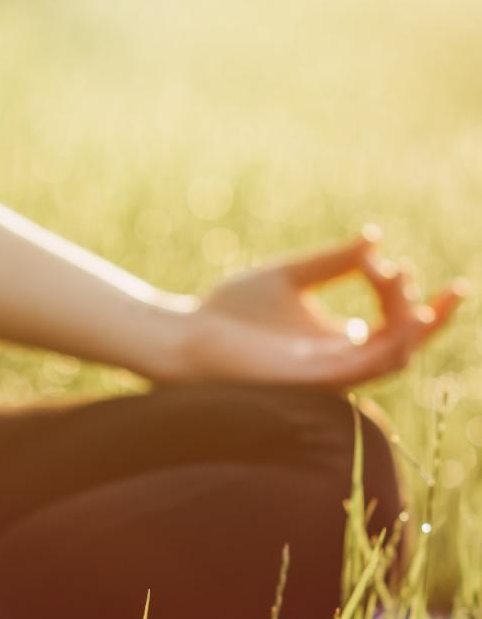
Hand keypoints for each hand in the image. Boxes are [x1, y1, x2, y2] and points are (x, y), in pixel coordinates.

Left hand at [160, 230, 466, 390]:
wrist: (187, 336)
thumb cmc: (229, 312)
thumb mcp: (290, 276)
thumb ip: (333, 261)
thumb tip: (376, 237)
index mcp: (337, 341)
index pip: (396, 327)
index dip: (412, 297)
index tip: (388, 260)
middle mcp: (339, 362)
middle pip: (407, 346)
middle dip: (430, 314)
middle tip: (425, 280)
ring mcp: (328, 376)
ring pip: (394, 357)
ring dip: (410, 320)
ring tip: (401, 282)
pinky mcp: (313, 381)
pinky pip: (366, 369)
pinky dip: (389, 342)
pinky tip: (395, 315)